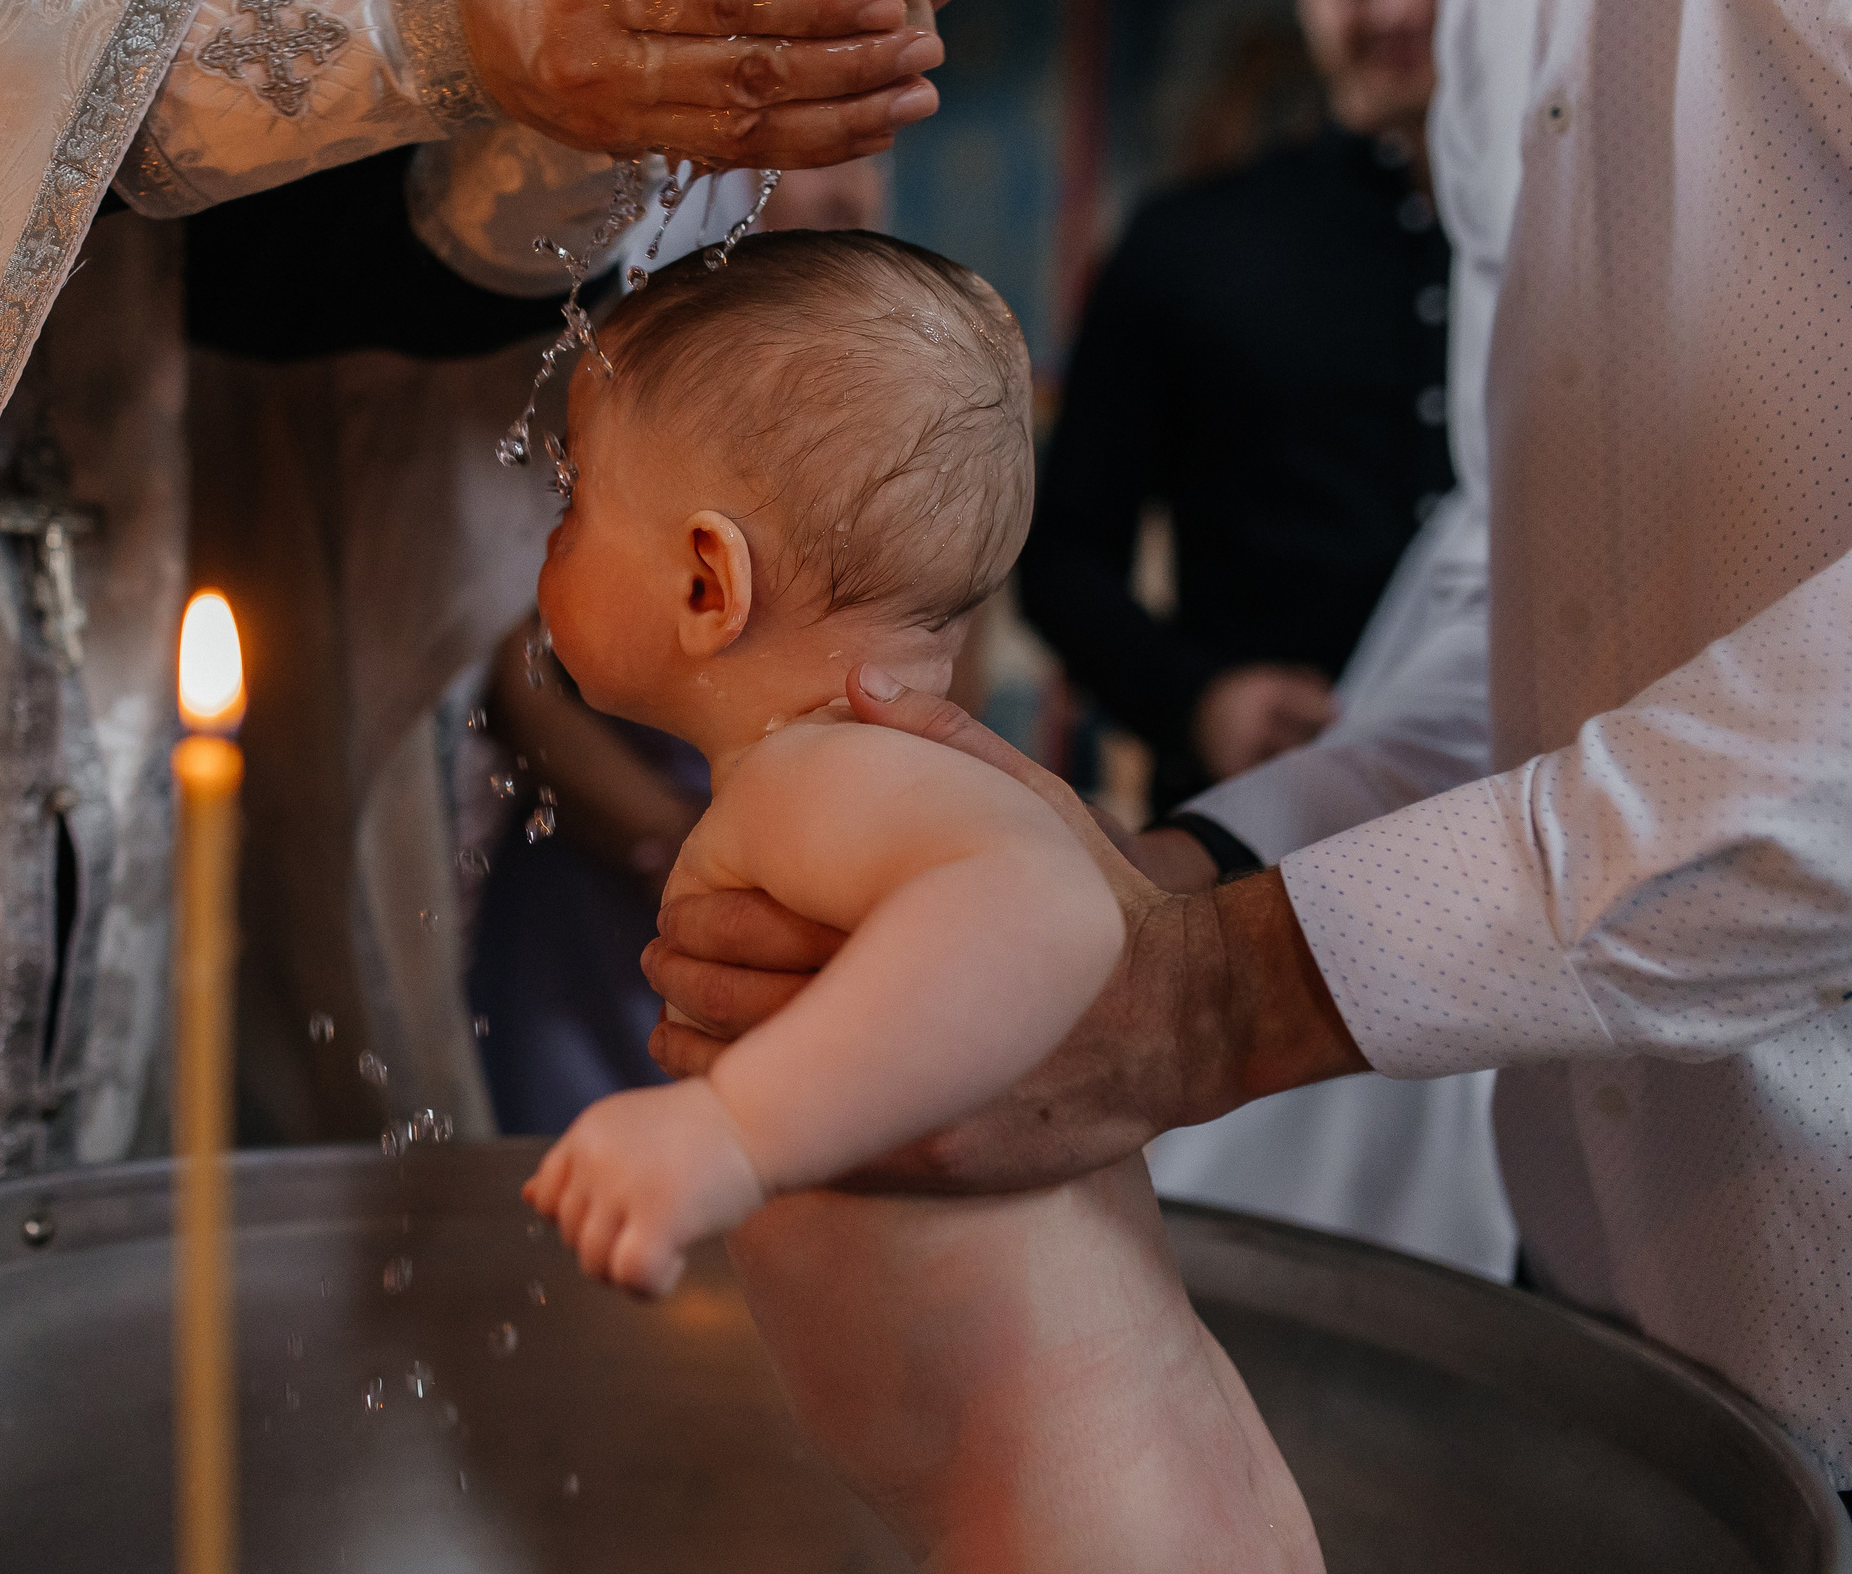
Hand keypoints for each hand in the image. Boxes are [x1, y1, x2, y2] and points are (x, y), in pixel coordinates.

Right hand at [456, 0, 963, 167]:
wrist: (452, 11)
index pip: (721, 3)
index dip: (811, 8)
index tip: (886, 2)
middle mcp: (595, 63)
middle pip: (741, 75)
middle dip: (845, 67)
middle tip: (923, 53)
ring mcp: (606, 118)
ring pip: (741, 129)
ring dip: (840, 118)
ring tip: (913, 99)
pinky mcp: (620, 149)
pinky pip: (725, 153)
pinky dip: (801, 144)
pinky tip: (863, 129)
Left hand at [522, 1080, 765, 1297]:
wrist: (755, 1116)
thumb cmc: (700, 1130)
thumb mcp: (627, 1133)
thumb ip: (581, 1165)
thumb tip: (529, 1198)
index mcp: (585, 1134)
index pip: (545, 1200)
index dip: (581, 1219)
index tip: (620, 1215)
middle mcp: (595, 1158)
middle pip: (571, 1238)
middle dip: (609, 1247)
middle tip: (656, 1230)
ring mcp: (624, 1186)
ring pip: (595, 1264)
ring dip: (629, 1270)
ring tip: (669, 1244)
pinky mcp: (660, 1215)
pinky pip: (631, 1276)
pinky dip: (649, 1287)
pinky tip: (677, 1262)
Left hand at [646, 666, 1368, 1193]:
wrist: (1192, 1020)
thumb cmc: (1103, 903)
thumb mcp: (1039, 805)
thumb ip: (946, 741)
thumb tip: (856, 684)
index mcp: (917, 933)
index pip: (762, 936)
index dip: (700, 926)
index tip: (672, 915)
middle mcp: (916, 1028)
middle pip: (750, 1015)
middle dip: (688, 988)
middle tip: (659, 963)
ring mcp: (923, 1108)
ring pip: (772, 1097)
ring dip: (705, 1064)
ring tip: (671, 1031)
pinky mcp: (937, 1167)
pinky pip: (819, 1156)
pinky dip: (764, 1125)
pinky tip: (733, 1095)